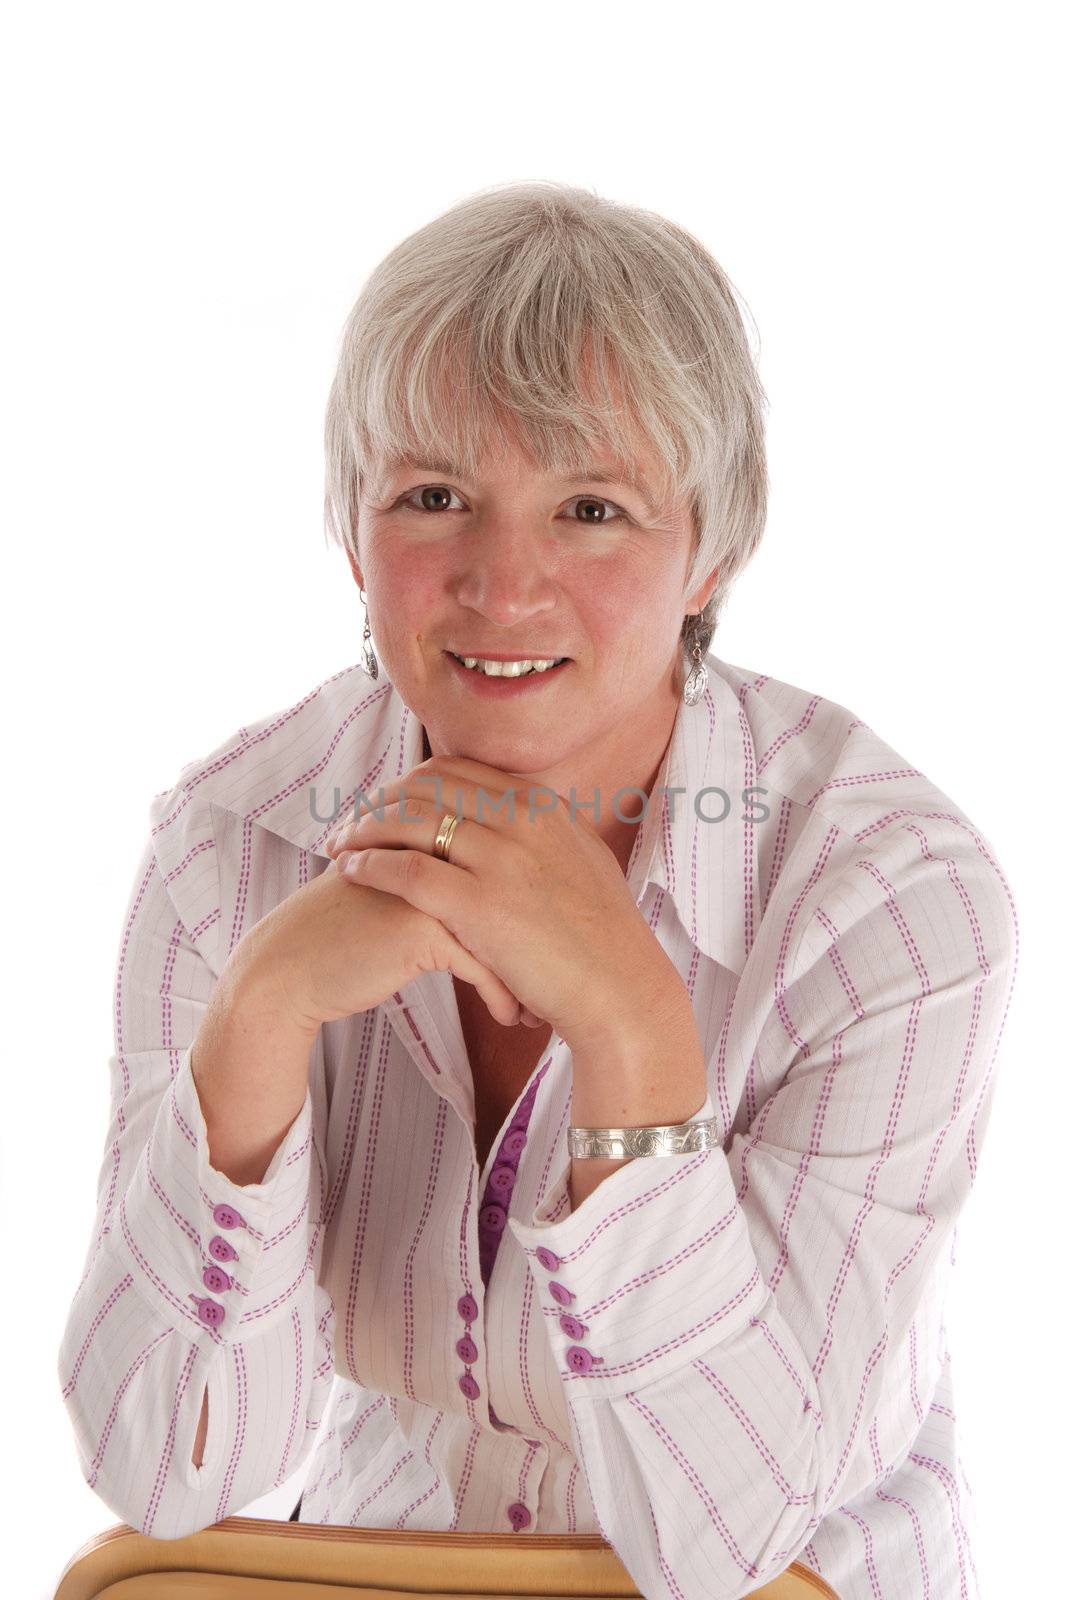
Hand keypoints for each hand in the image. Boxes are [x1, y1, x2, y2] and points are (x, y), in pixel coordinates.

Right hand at [225, 853, 528, 1033]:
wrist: (293, 966)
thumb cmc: (352, 935)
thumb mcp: (407, 895)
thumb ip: (451, 882)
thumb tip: (513, 905)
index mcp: (443, 832)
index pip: (515, 866)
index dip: (538, 913)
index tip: (554, 952)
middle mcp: (441, 849)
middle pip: (520, 896)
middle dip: (544, 947)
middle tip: (557, 984)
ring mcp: (434, 883)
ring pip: (509, 931)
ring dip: (528, 976)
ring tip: (537, 1007)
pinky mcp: (421, 926)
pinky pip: (484, 964)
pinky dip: (502, 995)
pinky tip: (510, 1018)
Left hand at [324, 754, 670, 1044]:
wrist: (620, 987)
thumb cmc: (603, 938)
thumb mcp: (583, 860)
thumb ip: (546, 833)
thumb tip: (522, 816)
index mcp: (543, 806)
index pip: (457, 771)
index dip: (410, 783)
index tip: (384, 802)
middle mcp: (521, 820)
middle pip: (426, 786)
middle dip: (379, 799)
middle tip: (350, 822)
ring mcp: (502, 859)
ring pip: (410, 820)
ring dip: (364, 828)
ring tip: (338, 845)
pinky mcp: (481, 904)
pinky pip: (409, 869)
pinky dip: (372, 864)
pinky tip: (353, 872)